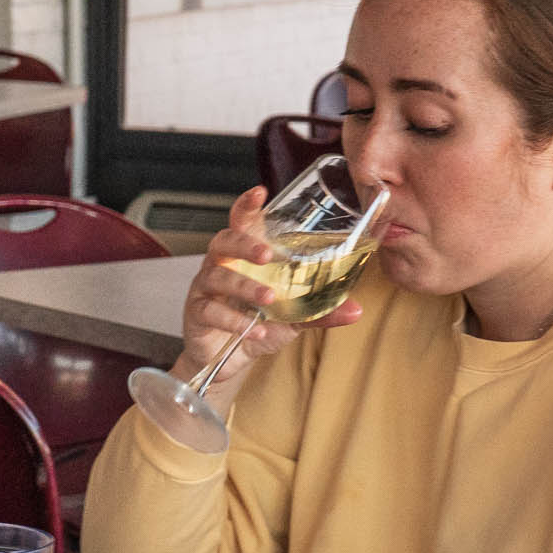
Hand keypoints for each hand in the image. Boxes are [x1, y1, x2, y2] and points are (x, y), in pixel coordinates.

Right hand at [171, 189, 363, 409]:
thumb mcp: (293, 317)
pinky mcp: (196, 313)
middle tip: (267, 255)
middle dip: (244, 244)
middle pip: (224, 241)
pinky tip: (254, 330)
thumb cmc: (256, 324)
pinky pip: (210, 310)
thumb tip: (356, 310)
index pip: (241, 222)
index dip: (247, 206)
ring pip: (218, 276)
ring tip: (268, 300)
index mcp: (243, 256)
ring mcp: (206, 288)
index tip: (259, 192)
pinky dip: (233, 320)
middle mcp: (221, 265)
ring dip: (245, 287)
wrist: (226, 360)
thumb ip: (320, 311)